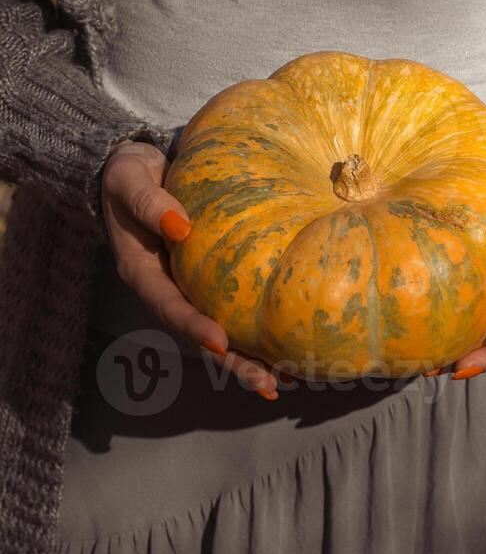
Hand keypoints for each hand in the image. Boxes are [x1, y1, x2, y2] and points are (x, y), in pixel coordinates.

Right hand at [100, 139, 279, 399]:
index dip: (193, 326)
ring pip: (220, 330)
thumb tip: (181, 228)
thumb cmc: (129, 173)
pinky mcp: (208, 277)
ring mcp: (187, 286)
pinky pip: (233, 306)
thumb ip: (149, 203)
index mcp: (141, 271)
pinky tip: (288, 344)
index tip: (220, 342)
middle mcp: (166, 287)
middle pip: (199, 334)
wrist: (137, 167)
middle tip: (267, 385)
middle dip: (232, 362)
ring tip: (287, 380)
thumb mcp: (128, 180)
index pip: (168, 306)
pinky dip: (256, 330)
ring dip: (250, 359)